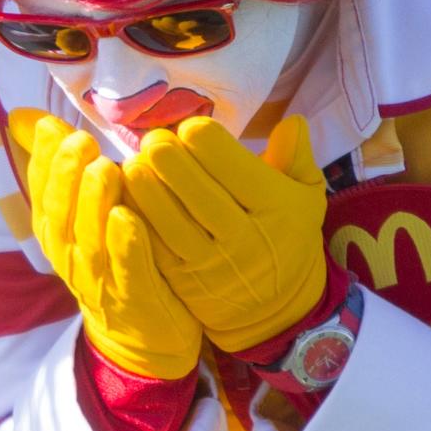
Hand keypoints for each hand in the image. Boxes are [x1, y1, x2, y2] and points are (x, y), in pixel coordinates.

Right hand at [8, 110, 201, 380]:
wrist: (143, 336)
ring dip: (92, 203)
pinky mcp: (132, 299)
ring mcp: (99, 280)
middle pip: (59, 213)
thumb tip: (23, 116)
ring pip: (88, 240)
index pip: (41, 191)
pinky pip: (125, 269)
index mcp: (56, 232)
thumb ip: (58, 166)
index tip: (55, 127)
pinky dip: (123, 244)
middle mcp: (70, 256)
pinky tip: (127, 218)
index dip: (44, 160)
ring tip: (104, 169)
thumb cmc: (114, 261)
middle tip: (82, 141)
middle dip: (66, 175)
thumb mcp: (82, 212)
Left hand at [120, 114, 328, 352]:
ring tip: (133, 164)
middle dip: (169, 157)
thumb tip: (292, 120)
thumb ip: (297, 158)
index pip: (231, 165)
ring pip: (171, 220)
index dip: (203, 139)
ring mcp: (212, 263)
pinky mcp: (185, 282)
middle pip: (197, 190)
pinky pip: (155, 248)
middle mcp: (245, 237)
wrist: (277, 310)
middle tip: (152, 140)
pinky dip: (137, 221)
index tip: (189, 129)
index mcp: (275, 207)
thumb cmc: (286, 237)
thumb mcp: (306, 198)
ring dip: (146, 188)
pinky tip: (124, 198)